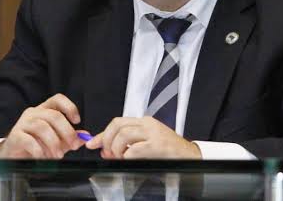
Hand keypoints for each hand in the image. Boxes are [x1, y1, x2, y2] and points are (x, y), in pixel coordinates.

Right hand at [0, 93, 88, 158]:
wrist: (13, 155)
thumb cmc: (37, 144)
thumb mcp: (57, 140)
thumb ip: (70, 138)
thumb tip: (85, 137)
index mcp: (44, 110)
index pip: (57, 99)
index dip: (69, 107)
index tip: (77, 121)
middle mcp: (33, 113)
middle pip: (53, 115)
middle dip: (66, 131)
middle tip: (72, 146)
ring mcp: (23, 123)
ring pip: (42, 127)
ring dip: (54, 143)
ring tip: (58, 156)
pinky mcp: (15, 136)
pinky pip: (29, 140)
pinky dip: (39, 150)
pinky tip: (43, 157)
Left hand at [85, 116, 201, 158]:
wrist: (190, 156)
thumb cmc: (168, 151)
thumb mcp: (146, 143)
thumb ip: (127, 144)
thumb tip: (105, 150)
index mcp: (144, 122)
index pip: (117, 122)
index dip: (102, 134)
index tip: (93, 143)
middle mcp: (148, 124)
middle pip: (117, 126)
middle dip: (107, 141)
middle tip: (108, 154)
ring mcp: (153, 134)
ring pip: (123, 135)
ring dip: (116, 150)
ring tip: (121, 158)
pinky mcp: (157, 145)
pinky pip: (134, 149)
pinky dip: (127, 157)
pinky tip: (130, 160)